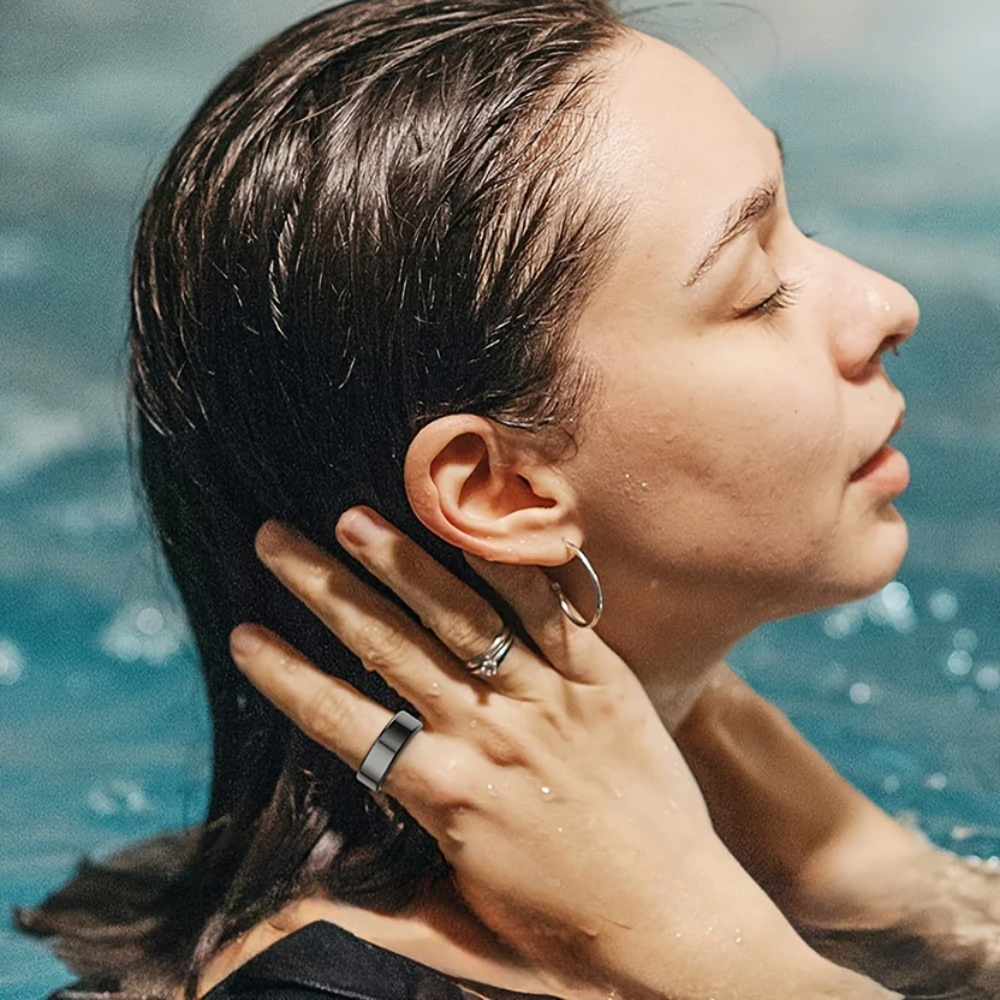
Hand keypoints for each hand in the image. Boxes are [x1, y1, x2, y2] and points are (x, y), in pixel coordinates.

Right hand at [231, 508, 898, 999]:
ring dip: (400, 562)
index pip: (338, 719)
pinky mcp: (600, 678)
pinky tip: (468, 526)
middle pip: (384, 644)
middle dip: (320, 586)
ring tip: (353, 516)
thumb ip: (376, 909)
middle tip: (273, 537)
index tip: (241, 632)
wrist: (677, 927)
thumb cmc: (563, 938)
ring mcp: (545, 699)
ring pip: (457, 615)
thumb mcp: (459, 932)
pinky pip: (547, 609)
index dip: (283, 674)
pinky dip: (505, 565)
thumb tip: (294, 908)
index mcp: (442, 795)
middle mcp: (485, 735)